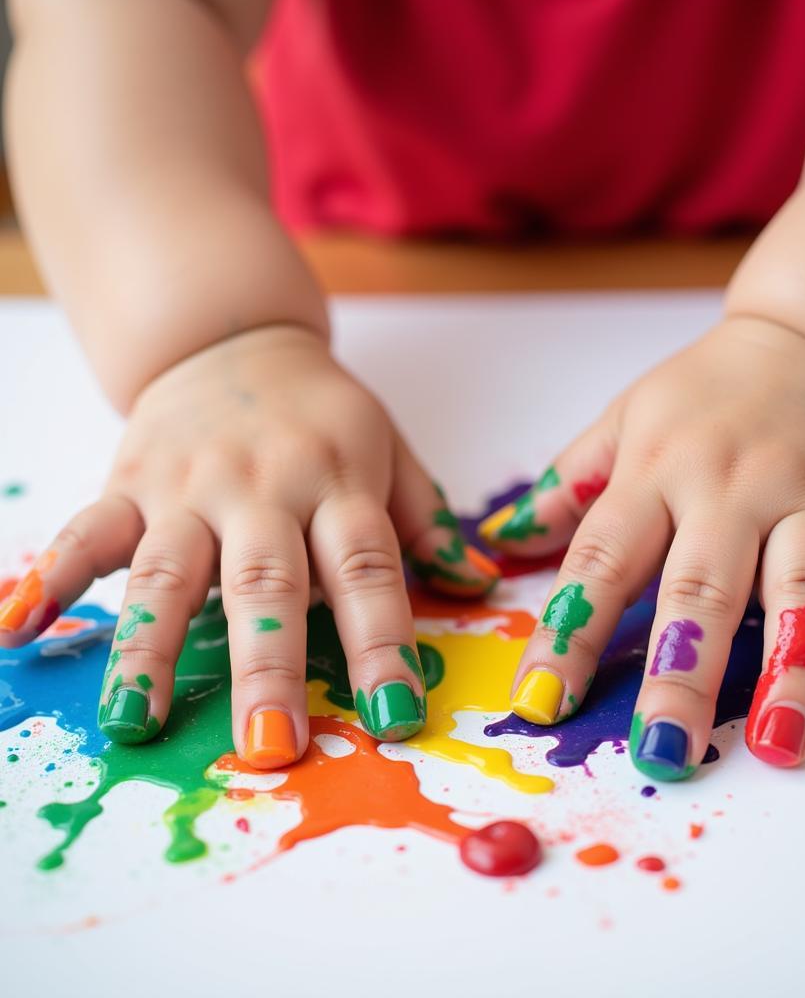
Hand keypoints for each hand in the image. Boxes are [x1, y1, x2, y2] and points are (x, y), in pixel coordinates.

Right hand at [0, 325, 497, 763]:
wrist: (235, 340)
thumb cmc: (324, 413)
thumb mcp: (390, 448)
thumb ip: (426, 518)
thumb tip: (479, 583)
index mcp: (340, 481)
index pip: (367, 570)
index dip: (382, 645)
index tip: (395, 718)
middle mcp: (264, 486)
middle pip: (268, 582)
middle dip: (269, 665)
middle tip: (273, 745)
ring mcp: (189, 486)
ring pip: (169, 571)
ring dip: (149, 648)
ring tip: (134, 722)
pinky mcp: (129, 483)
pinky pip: (85, 532)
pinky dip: (50, 578)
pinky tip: (16, 631)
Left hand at [480, 316, 804, 779]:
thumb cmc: (709, 393)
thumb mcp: (624, 418)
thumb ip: (566, 485)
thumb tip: (499, 543)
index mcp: (657, 468)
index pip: (602, 561)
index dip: (569, 633)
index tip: (540, 702)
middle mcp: (732, 486)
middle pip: (702, 587)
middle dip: (682, 671)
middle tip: (662, 749)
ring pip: (803, 585)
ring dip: (794, 667)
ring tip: (778, 742)